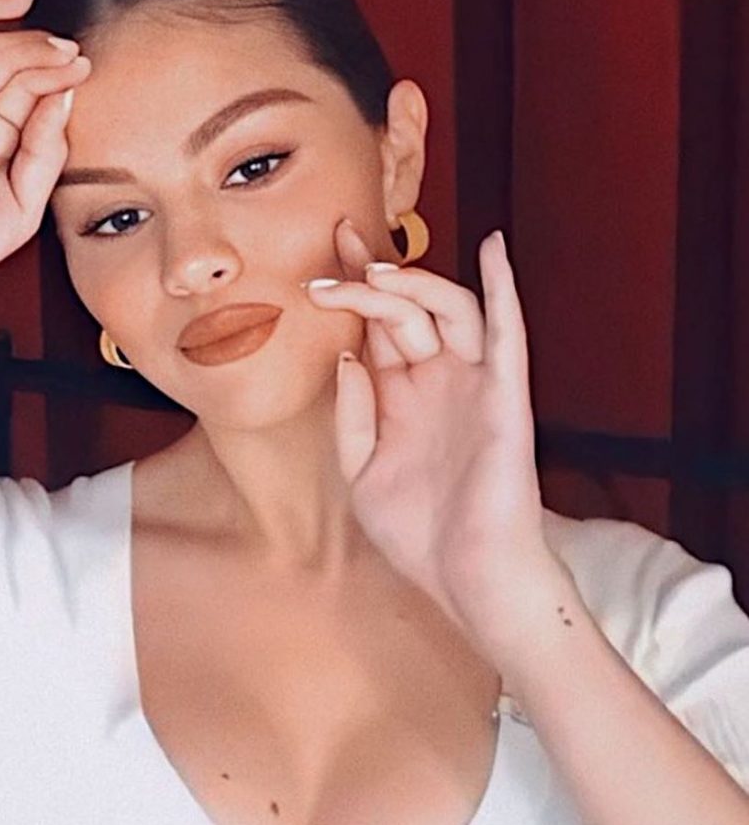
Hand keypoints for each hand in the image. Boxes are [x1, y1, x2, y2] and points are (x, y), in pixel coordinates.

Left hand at [305, 217, 551, 665]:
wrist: (468, 580)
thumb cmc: (419, 536)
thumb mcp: (361, 473)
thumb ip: (353, 415)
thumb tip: (347, 355)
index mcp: (401, 398)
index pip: (375, 328)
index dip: (351, 290)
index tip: (317, 263)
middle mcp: (436, 383)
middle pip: (405, 308)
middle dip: (369, 273)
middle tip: (335, 245)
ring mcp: (471, 385)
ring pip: (447, 309)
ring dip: (410, 283)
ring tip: (374, 269)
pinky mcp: (504, 397)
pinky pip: (507, 334)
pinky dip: (503, 289)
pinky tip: (492, 248)